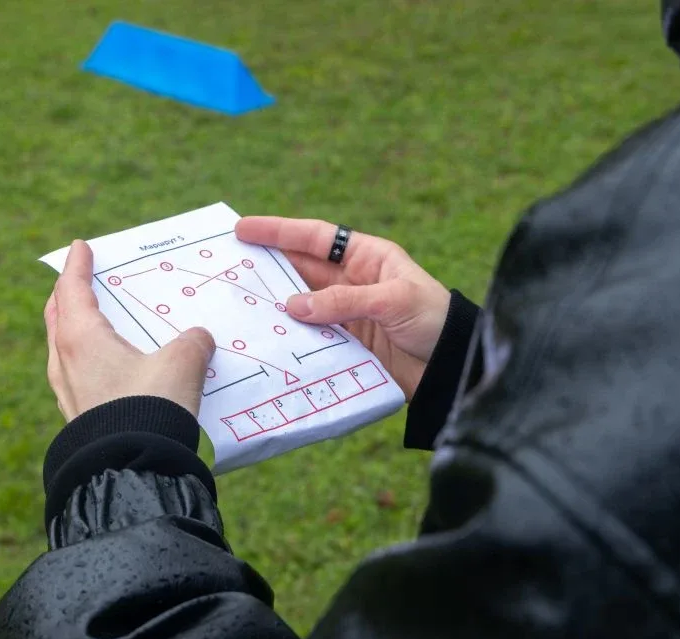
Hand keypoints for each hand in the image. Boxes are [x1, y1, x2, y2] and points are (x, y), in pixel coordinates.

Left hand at [44, 240, 215, 420]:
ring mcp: (69, 392)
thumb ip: (192, 343)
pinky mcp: (79, 416)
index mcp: (81, 339)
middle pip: (58, 317)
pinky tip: (109, 367)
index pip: (73, 290)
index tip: (80, 248)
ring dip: (75, 329)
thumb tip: (198, 339)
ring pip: (64, 348)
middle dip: (68, 296)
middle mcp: (66, 363)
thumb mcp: (182, 364)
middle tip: (78, 282)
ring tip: (93, 323)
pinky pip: (77, 375)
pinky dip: (87, 359)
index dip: (78, 266)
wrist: (132, 469)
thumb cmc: (151, 408)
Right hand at [235, 217, 449, 399]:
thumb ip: (344, 302)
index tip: (243, 229)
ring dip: (273, 305)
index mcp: (366, 257)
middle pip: (300, 269)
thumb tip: (293, 307)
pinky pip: (309, 336)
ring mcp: (345, 314)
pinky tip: (266, 338)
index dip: (278, 232)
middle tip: (227, 267)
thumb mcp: (394, 301)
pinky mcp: (344, 344)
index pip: (315, 238)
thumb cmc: (435, 320)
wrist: (453, 368)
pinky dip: (289, 336)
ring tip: (237, 304)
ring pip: (300, 304)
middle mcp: (351, 282)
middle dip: (266, 267)